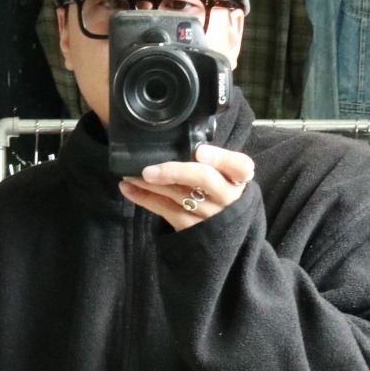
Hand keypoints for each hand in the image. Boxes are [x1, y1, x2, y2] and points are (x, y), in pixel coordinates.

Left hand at [119, 144, 254, 231]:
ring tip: (129, 175)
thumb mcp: (224, 173)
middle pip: (204, 180)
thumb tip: (178, 141)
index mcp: (239, 178)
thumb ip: (210, 160)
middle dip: (175, 172)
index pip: (239, 166)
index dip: (220, 158)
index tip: (200, 151)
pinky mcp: (195, 229)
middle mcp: (228, 197)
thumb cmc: (220, 189)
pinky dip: (146, 200)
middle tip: (148, 169)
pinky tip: (129, 190)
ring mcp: (212, 216)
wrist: (225, 229)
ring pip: (180, 196)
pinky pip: (168, 212)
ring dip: (151, 185)